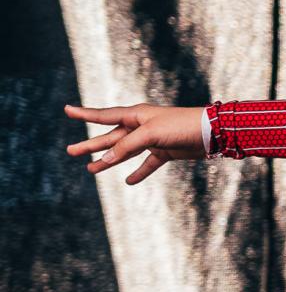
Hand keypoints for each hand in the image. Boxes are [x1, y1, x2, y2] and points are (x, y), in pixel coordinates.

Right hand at [63, 103, 206, 184]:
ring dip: (109, 160)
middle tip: (71, 151)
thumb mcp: (150, 134)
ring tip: (91, 169)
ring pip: (126, 152)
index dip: (85, 114)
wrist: (212, 132)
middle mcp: (142, 126)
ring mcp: (153, 140)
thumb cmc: (181, 125)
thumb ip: (127, 146)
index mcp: (136, 115)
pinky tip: (129, 181)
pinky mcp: (166, 152)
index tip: (67, 110)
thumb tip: (106, 158)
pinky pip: (148, 163)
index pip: (104, 115)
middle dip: (91, 144)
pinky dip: (139, 172)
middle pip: (111, 137)